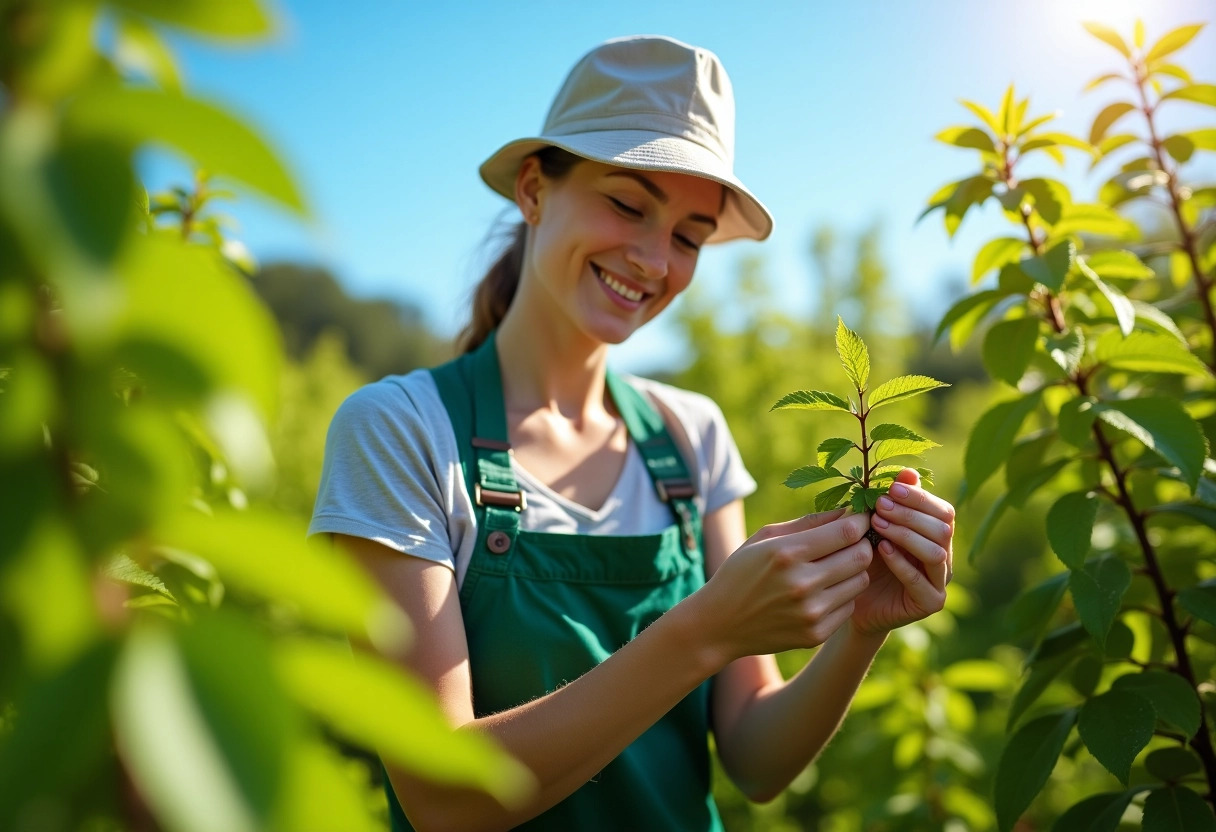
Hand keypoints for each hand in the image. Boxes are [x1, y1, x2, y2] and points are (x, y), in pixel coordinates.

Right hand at [698, 509, 874, 660]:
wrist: (720, 623)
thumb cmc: (742, 571)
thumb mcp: (765, 538)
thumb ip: (809, 522)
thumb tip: (848, 511)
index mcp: (787, 553)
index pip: (847, 532)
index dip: (861, 521)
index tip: (861, 518)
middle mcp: (802, 584)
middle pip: (861, 556)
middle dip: (861, 544)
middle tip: (851, 542)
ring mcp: (811, 613)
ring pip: (860, 581)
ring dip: (853, 571)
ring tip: (833, 567)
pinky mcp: (816, 634)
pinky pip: (849, 606)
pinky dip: (841, 596)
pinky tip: (821, 592)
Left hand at [850, 469, 953, 635]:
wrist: (852, 599)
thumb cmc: (865, 557)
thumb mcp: (876, 526)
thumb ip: (893, 502)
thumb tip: (908, 472)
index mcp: (937, 535)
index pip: (943, 511)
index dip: (920, 498)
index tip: (891, 489)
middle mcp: (945, 557)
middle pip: (943, 529)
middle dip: (911, 514)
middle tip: (880, 505)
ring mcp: (940, 582)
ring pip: (936, 552)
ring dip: (906, 534)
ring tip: (878, 524)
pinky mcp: (930, 603)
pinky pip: (920, 581)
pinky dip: (901, 562)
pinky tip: (881, 548)